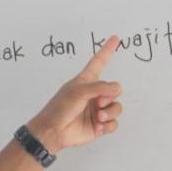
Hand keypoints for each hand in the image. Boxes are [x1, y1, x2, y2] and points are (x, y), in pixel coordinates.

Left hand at [26, 35, 122, 153]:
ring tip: (99, 116)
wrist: (54, 132)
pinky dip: (108, 125)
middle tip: (98, 102)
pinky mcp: (99, 125)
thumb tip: (117, 89)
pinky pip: (114, 123)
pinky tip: (98, 126)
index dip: (107, 50)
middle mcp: (94, 94)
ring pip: (117, 107)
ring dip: (110, 112)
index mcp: (86, 81)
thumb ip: (101, 87)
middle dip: (109, 97)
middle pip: (115, 90)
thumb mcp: (79, 92)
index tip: (115, 38)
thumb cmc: (60, 109)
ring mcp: (97, 110)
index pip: (99, 62)